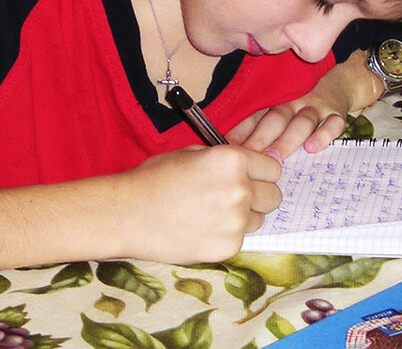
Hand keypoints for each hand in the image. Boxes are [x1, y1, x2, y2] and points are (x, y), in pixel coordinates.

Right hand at [117, 145, 281, 262]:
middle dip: (258, 195)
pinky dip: (227, 235)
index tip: (249, 177)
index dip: (260, 173)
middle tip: (231, 196)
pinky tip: (201, 228)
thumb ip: (227, 161)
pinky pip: (241, 238)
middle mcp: (240, 190)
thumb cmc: (155, 179)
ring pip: (260, 219)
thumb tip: (251, 168)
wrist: (126, 215)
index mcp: (233, 161)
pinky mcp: (228, 247)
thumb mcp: (193, 154)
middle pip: (274, 196)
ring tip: (211, 213)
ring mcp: (236, 222)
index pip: (273, 169)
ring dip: (244, 216)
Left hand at [229, 49, 380, 158]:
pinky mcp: (336, 113)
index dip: (242, 130)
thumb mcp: (277, 102)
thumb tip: (226, 143)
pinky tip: (313, 148)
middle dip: (262, 137)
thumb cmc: (299, 98)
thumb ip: (255, 120)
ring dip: (288, 139)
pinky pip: (333, 123)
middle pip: (277, 118)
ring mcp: (316, 107)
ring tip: (276, 157)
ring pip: (302, 122)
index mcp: (275, 99)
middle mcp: (293, 100)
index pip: (256, 114)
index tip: (230, 147)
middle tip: (251, 156)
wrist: (339, 81)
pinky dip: (324, 135)